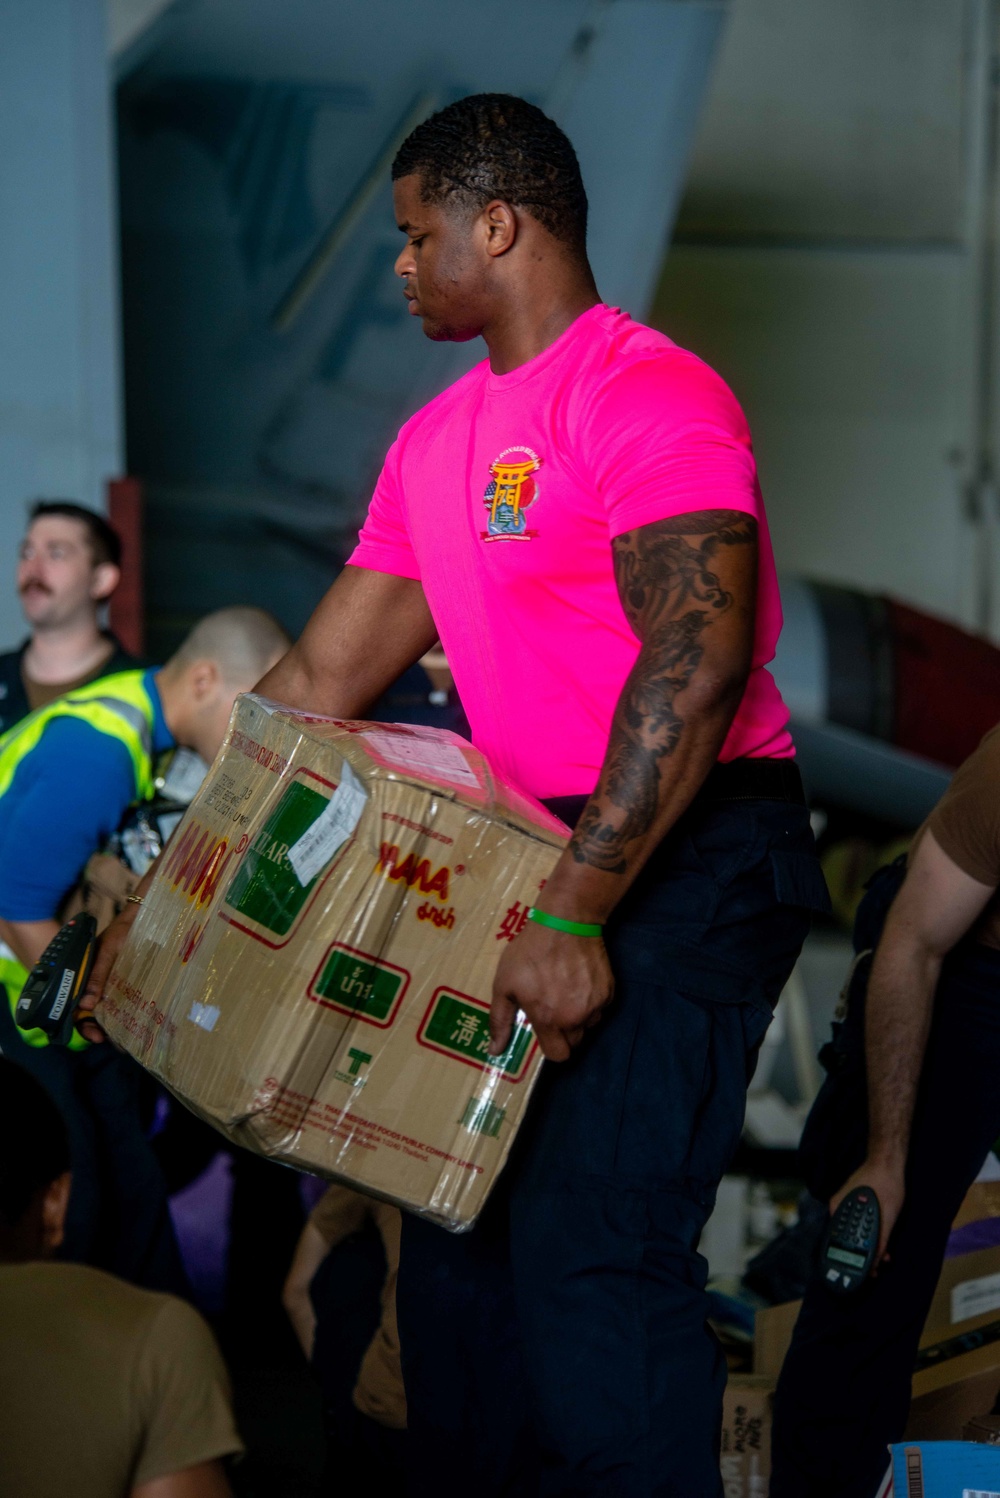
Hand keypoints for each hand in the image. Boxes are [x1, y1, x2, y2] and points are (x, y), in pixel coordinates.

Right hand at [75, 903, 140, 1043]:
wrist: (143, 916)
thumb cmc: (122, 931)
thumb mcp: (108, 951)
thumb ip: (97, 975)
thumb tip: (87, 1006)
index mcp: (83, 974)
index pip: (74, 1003)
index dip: (80, 1022)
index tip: (93, 1034)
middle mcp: (94, 980)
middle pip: (87, 1011)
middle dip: (93, 1027)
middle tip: (103, 1039)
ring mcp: (109, 981)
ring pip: (104, 1008)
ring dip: (107, 1023)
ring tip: (118, 1038)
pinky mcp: (125, 981)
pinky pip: (120, 1000)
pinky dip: (121, 1013)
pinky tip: (129, 1024)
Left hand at [490, 920, 613, 1062]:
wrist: (565, 922)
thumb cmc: (529, 952)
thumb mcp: (504, 984)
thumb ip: (500, 1020)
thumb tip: (495, 1051)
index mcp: (548, 1020)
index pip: (558, 1055)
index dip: (551, 1048)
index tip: (545, 1033)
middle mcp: (575, 1018)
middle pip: (574, 1042)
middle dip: (564, 1033)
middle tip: (554, 1009)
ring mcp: (595, 1005)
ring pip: (589, 1024)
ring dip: (579, 1017)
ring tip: (566, 992)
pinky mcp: (609, 991)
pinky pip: (600, 1007)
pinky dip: (591, 1001)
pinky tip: (579, 981)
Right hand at [830, 1157, 905, 1271]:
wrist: (887, 1161)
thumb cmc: (886, 1185)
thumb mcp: (887, 1217)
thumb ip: (880, 1240)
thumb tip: (876, 1261)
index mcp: (840, 1210)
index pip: (841, 1241)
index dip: (852, 1260)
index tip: (862, 1273)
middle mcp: (838, 1207)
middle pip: (845, 1238)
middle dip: (860, 1255)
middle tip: (875, 1267)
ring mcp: (844, 1203)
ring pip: (851, 1230)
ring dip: (865, 1244)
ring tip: (881, 1255)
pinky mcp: (851, 1200)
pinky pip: (854, 1221)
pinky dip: (865, 1232)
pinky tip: (878, 1239)